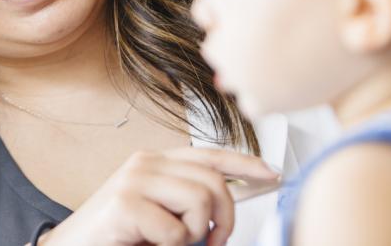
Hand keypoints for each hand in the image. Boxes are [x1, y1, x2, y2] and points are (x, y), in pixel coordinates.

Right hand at [38, 147, 279, 245]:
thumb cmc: (118, 234)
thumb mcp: (159, 211)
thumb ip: (187, 199)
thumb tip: (232, 199)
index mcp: (155, 161)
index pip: (210, 154)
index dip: (246, 163)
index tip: (272, 174)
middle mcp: (146, 162)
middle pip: (213, 180)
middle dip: (226, 218)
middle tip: (213, 242)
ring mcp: (134, 180)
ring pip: (200, 201)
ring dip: (195, 234)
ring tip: (172, 243)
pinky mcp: (125, 204)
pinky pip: (175, 231)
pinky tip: (149, 244)